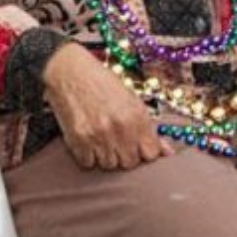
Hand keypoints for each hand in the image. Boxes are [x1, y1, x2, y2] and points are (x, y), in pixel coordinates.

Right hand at [43, 43, 173, 170]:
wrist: (69, 70)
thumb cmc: (101, 82)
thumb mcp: (131, 99)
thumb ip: (148, 127)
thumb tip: (167, 151)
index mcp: (137, 116)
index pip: (150, 154)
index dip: (144, 152)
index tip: (138, 147)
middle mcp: (120, 128)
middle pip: (129, 163)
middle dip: (125, 155)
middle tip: (117, 141)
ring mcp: (98, 135)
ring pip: (109, 165)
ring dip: (106, 156)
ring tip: (101, 137)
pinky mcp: (78, 140)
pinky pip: (88, 163)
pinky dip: (88, 155)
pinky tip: (88, 139)